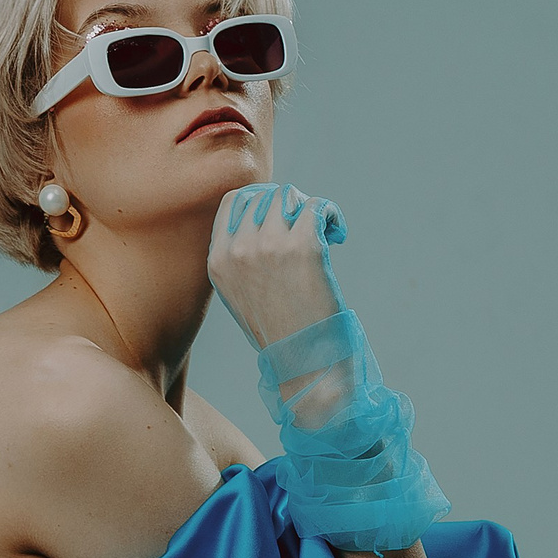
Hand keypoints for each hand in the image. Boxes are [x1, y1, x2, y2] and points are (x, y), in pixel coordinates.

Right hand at [208, 184, 348, 353]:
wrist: (304, 362)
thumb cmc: (280, 333)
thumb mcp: (241, 295)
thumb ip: (241, 259)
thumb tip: (265, 220)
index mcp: (218, 261)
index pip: (233, 202)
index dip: (261, 201)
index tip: (283, 216)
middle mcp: (238, 250)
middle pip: (264, 196)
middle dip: (289, 206)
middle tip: (309, 228)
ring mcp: (269, 245)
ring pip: (289, 195)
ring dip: (310, 208)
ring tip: (325, 233)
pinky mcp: (302, 247)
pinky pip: (318, 206)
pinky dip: (332, 214)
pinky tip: (338, 234)